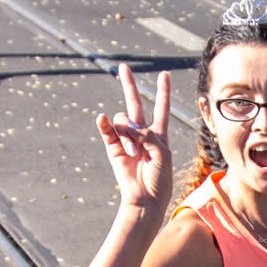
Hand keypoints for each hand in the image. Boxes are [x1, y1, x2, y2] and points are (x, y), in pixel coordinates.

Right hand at [98, 64, 171, 211]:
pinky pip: (107, 131)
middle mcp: (142, 133)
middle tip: (123, 67)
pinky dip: (105, 124)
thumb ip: (147, 135)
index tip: (164, 74)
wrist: (145, 199)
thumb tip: (126, 126)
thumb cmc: (159, 179)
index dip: (163, 91)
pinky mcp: (112, 147)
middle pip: (135, 103)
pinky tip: (102, 119)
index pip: (161, 108)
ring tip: (134, 154)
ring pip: (123, 121)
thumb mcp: (162, 154)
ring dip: (129, 136)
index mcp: (159, 134)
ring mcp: (126, 139)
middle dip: (129, 85)